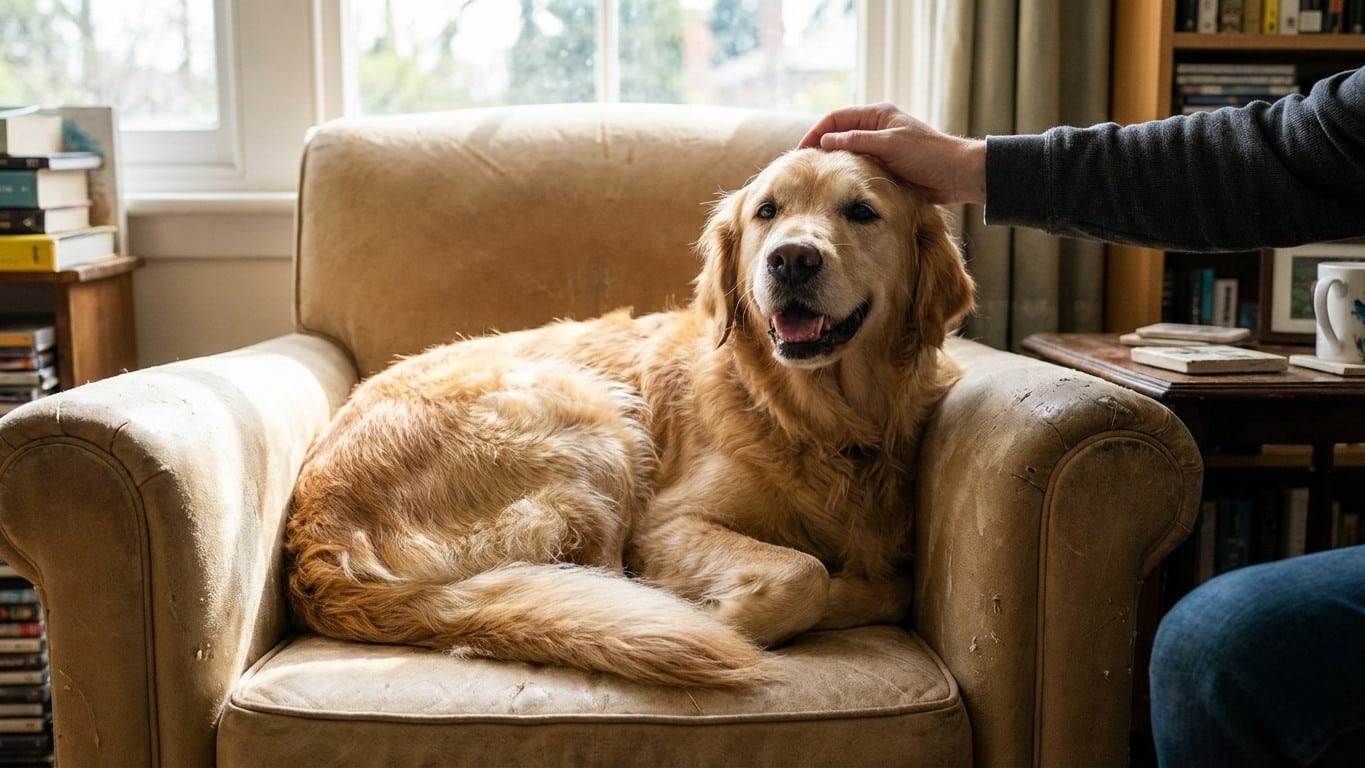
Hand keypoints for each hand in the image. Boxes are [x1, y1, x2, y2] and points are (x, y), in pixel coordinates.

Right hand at [799, 103, 987, 205]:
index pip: (836, 118)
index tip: (801, 151)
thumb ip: (857, 141)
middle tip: (803, 166)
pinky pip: (859, 167)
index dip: (816, 132)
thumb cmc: (928, 155)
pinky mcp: (886, 166)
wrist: (957, 175)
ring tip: (816, 177)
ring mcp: (880, 147)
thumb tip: (826, 141)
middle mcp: (876, 128)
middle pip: (839, 134)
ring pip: (847, 153)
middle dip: (820, 147)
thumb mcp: (890, 145)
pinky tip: (837, 186)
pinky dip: (846, 174)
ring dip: (833, 162)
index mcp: (877, 115)